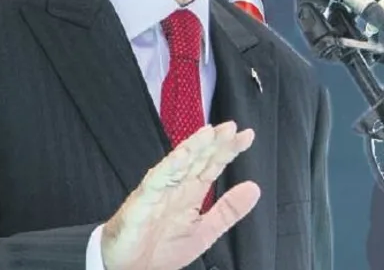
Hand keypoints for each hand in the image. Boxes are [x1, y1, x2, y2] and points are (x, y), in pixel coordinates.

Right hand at [101, 122, 258, 269]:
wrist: (128, 269)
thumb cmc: (159, 249)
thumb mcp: (204, 232)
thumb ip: (228, 211)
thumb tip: (255, 188)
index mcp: (190, 192)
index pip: (212, 164)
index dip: (229, 150)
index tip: (247, 136)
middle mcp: (176, 187)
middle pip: (197, 158)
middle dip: (214, 142)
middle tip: (232, 127)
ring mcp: (158, 191)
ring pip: (177, 163)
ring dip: (193, 147)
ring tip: (209, 133)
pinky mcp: (142, 201)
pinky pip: (156, 181)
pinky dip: (168, 168)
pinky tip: (181, 156)